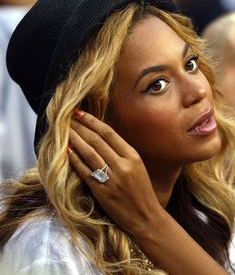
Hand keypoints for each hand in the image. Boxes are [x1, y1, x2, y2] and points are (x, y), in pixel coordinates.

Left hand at [68, 110, 161, 234]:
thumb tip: (100, 136)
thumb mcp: (137, 166)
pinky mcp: (102, 193)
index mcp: (132, 156)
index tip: (80, 113)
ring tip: (64, 130)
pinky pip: (85, 172)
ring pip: (89, 153)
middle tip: (67, 118)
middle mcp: (122, 165)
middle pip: (96, 140)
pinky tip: (67, 151)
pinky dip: (75, 160)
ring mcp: (112, 179)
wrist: (146, 218)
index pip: (108, 133)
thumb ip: (121, 152)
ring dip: (75, 140)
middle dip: (80, 127)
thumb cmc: (141, 190)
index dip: (92, 121)